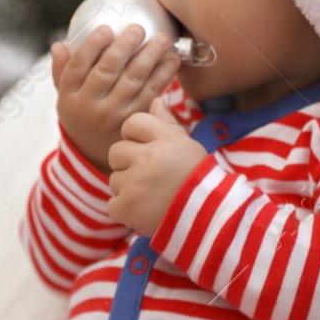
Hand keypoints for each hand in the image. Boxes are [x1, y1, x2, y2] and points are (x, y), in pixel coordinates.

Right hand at [50, 24, 180, 174]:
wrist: (94, 153)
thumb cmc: (80, 113)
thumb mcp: (64, 96)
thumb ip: (61, 70)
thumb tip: (58, 45)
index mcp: (69, 95)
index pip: (78, 67)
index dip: (91, 46)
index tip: (106, 29)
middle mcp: (90, 106)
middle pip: (107, 72)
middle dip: (125, 47)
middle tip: (138, 29)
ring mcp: (113, 116)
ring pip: (133, 82)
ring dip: (150, 58)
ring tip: (163, 40)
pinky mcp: (135, 122)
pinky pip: (151, 94)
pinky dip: (163, 76)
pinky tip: (172, 61)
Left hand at [106, 97, 209, 236]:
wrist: (207, 219)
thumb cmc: (197, 179)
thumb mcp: (187, 146)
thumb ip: (166, 124)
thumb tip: (155, 100)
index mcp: (164, 140)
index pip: (132, 123)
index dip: (136, 137)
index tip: (147, 150)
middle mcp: (147, 158)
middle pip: (116, 151)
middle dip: (127, 164)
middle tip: (150, 177)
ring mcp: (135, 183)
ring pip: (114, 179)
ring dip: (128, 188)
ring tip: (151, 196)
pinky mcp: (126, 207)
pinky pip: (112, 204)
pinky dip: (125, 210)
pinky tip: (145, 211)